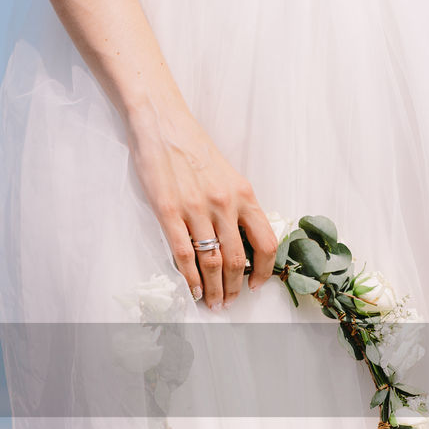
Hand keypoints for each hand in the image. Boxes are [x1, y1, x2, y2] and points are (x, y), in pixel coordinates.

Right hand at [125, 101, 276, 308]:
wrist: (163, 124)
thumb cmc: (192, 148)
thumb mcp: (226, 175)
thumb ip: (235, 205)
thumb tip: (239, 239)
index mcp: (243, 194)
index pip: (266, 242)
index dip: (264, 270)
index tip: (257, 284)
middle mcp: (224, 204)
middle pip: (238, 259)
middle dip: (235, 288)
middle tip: (230, 302)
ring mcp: (196, 209)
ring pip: (212, 262)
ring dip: (215, 289)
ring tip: (213, 304)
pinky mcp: (169, 212)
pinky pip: (184, 254)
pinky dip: (191, 279)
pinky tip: (193, 290)